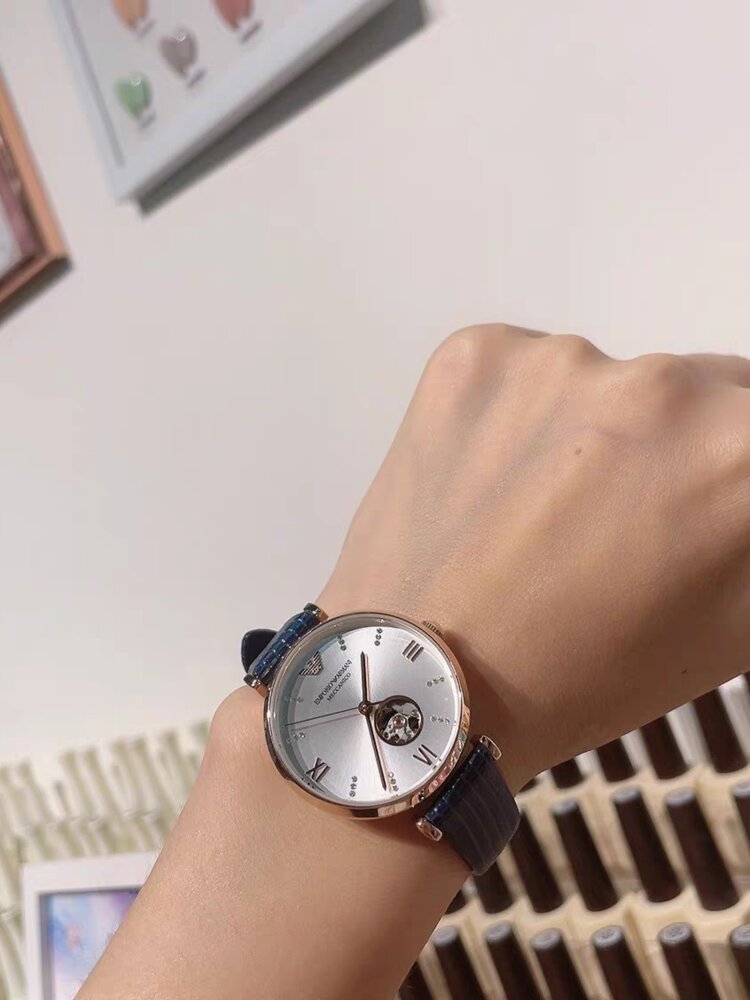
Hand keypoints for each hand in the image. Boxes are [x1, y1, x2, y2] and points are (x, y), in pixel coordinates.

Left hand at [318, 326, 749, 790]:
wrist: (419, 674)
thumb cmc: (584, 675)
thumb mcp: (736, 625)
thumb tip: (739, 484)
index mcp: (746, 458)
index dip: (737, 482)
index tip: (703, 508)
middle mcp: (665, 386)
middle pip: (709, 392)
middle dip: (685, 450)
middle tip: (629, 523)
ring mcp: (561, 360)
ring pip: (615, 380)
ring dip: (602, 430)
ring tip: (546, 514)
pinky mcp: (479, 353)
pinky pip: (530, 371)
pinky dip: (523, 415)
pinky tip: (495, 485)